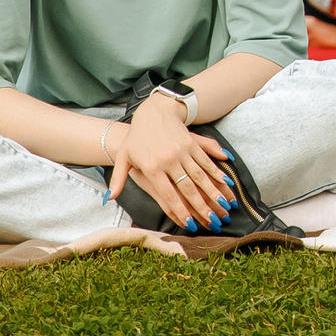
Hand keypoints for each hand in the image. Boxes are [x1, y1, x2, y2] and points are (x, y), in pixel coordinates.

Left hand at [108, 98, 235, 230]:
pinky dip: (217, 173)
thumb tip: (108, 199)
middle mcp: (169, 160)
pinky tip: (226, 183)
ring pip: (200, 176)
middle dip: (202, 206)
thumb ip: (118, 179)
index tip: (191, 224)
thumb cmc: (136, 137)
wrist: (153, 110)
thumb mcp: (124, 158)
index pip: (168, 194)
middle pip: (188, 188)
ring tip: (225, 206)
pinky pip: (206, 161)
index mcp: (152, 167)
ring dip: (214, 192)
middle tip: (214, 221)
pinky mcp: (192, 143)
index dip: (180, 210)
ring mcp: (182, 151)